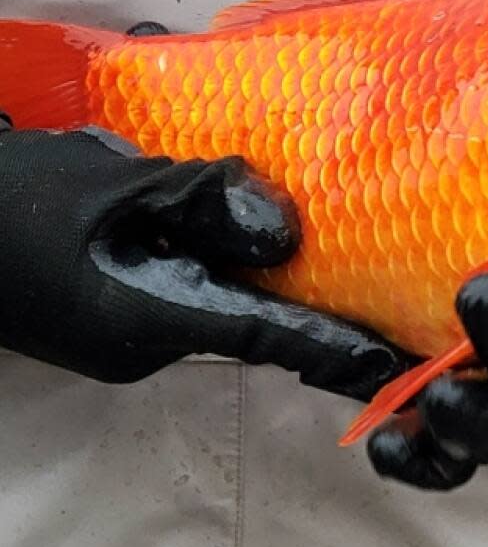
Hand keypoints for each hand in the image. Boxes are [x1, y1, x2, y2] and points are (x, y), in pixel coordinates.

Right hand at [0, 121, 409, 400]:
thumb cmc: (16, 199)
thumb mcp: (113, 183)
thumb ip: (200, 202)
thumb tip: (285, 234)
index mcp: (143, 315)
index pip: (260, 337)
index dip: (329, 349)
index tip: (390, 364)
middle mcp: (145, 346)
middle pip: (251, 325)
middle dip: (315, 314)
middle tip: (389, 302)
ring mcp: (128, 344)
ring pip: (222, 311)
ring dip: (269, 288)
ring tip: (343, 260)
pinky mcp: (120, 326)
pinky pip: (194, 303)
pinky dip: (228, 277)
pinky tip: (250, 242)